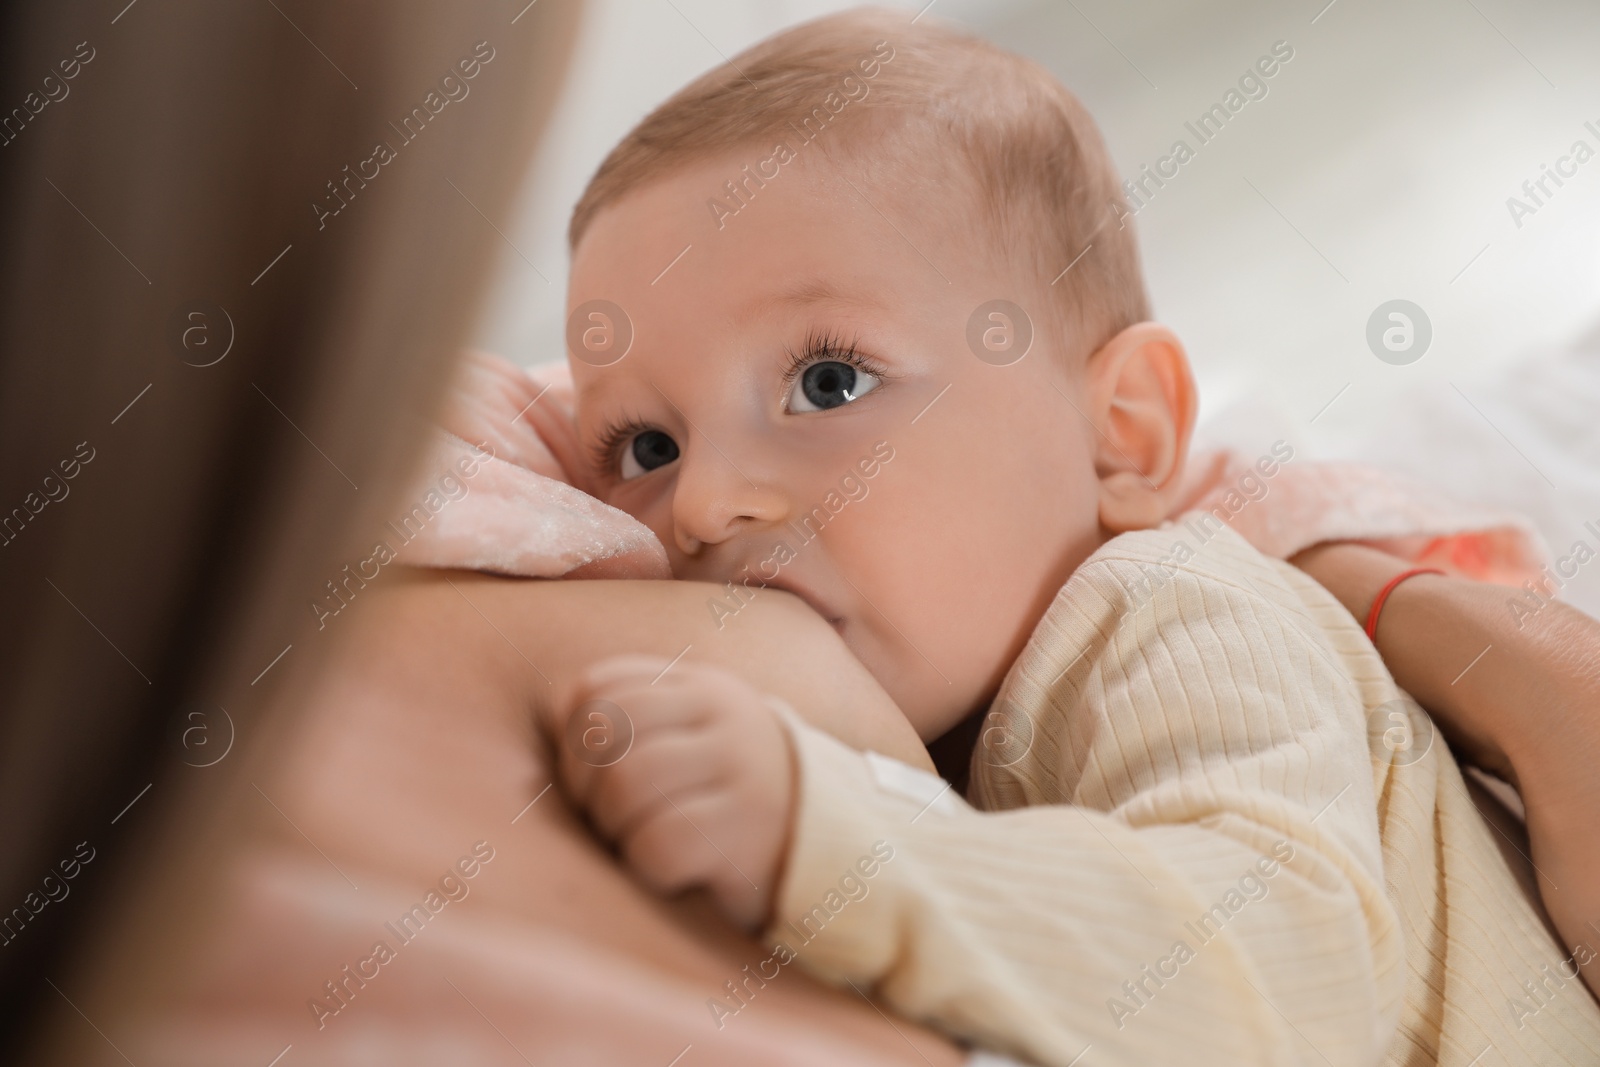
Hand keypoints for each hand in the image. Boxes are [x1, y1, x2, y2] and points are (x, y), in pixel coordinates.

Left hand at [552, 654, 795, 928]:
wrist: (825, 850)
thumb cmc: (728, 798)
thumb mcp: (691, 739)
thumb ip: (631, 719)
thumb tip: (555, 729)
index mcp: (700, 687)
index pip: (596, 687)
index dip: (572, 740)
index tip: (593, 780)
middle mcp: (725, 718)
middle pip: (605, 733)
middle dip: (586, 788)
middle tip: (609, 821)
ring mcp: (742, 772)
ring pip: (626, 785)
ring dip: (615, 829)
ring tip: (640, 844)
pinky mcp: (748, 834)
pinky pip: (658, 844)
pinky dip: (648, 867)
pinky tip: (675, 873)